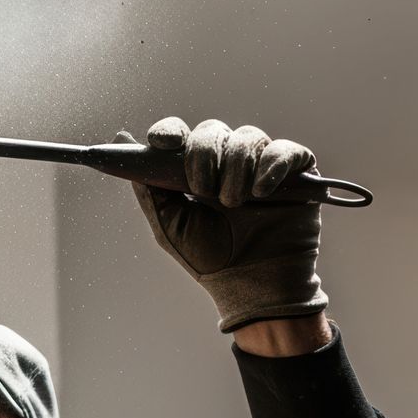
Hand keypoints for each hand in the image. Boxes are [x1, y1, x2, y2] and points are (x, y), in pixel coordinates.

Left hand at [115, 117, 327, 332]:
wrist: (251, 287)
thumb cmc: (209, 259)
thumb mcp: (168, 224)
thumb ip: (147, 186)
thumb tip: (121, 140)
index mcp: (194, 171)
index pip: (180, 135)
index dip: (170, 132)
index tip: (163, 143)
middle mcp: (228, 162)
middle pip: (212, 130)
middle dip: (203, 155)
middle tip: (203, 189)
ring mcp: (261, 165)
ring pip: (247, 137)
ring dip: (236, 169)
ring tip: (233, 203)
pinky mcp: (296, 173)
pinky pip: (285, 150)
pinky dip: (272, 166)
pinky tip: (261, 191)